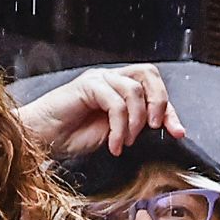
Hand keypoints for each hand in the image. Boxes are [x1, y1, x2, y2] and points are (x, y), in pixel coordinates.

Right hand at [16, 64, 172, 161]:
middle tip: (155, 128)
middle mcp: (111, 79)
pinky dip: (120, 127)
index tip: (178, 132)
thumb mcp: (115, 135)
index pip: (154, 87)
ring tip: (125, 143)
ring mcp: (99, 80)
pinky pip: (115, 102)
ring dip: (136, 122)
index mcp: (119, 88)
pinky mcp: (87, 86)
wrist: (41, 138)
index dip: (170, 109)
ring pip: (134, 90)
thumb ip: (136, 126)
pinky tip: (114, 145)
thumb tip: (162, 128)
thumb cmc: (71, 137)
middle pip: (149, 74)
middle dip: (160, 102)